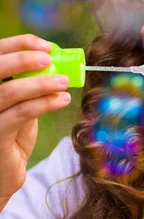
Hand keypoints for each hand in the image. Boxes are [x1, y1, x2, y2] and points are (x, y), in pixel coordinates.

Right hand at [0, 34, 70, 209]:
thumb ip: (30, 82)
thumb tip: (55, 58)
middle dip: (23, 60)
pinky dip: (44, 103)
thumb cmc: (12, 133)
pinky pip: (20, 114)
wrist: (2, 174)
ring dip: (40, 83)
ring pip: (8, 92)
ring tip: (63, 82)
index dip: (18, 45)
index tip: (46, 46)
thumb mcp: (20, 102)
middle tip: (49, 60)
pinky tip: (62, 100)